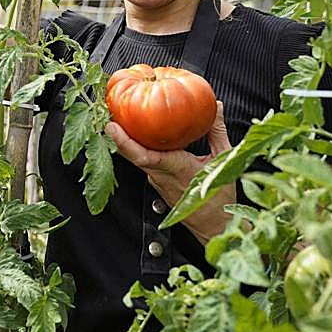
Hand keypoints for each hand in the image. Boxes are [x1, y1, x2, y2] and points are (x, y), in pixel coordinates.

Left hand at [107, 101, 235, 244]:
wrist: (213, 224)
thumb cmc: (218, 198)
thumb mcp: (223, 160)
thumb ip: (216, 131)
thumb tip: (216, 107)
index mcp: (176, 168)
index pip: (143, 156)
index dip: (124, 142)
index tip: (112, 126)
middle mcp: (161, 175)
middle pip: (132, 154)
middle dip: (118, 134)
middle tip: (109, 113)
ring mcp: (156, 180)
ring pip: (136, 158)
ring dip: (126, 140)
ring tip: (119, 118)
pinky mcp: (157, 181)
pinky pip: (144, 162)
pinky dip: (138, 147)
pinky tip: (140, 134)